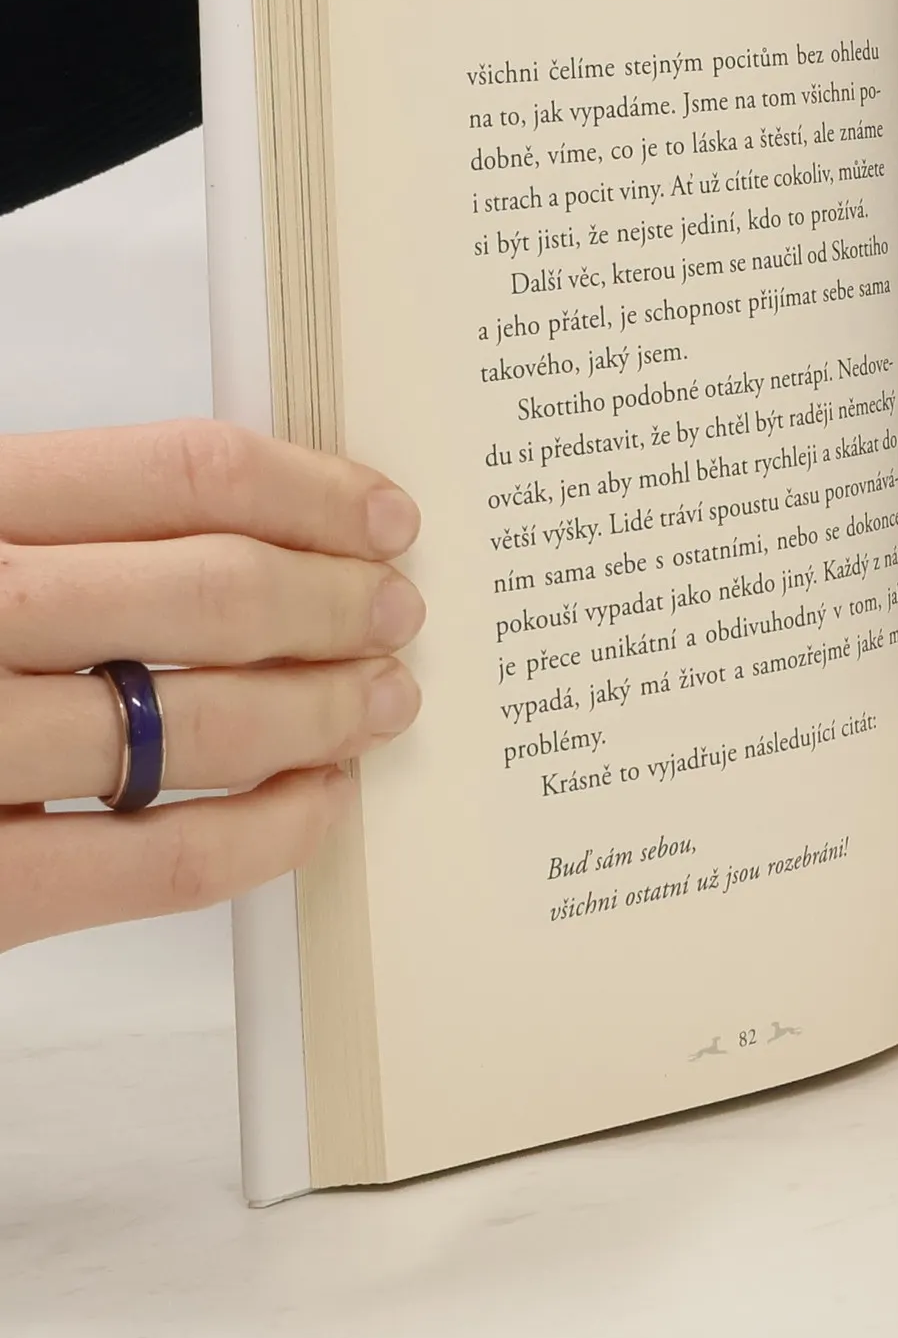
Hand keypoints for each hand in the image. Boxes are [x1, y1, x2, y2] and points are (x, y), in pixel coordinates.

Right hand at [0, 422, 424, 951]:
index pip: (177, 473)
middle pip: (210, 592)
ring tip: (382, 700)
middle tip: (398, 614)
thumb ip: (59, 528)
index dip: (313, 492)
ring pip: (200, 722)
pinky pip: (157, 863)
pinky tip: (318, 802)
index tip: (383, 517)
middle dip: (337, 603)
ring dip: (323, 710)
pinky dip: (266, 833)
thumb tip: (256, 532)